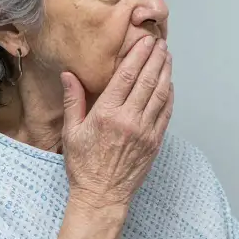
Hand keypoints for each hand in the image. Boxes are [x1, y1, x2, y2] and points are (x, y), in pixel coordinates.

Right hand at [60, 36, 173, 209]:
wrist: (102, 196)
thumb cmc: (83, 166)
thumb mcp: (71, 132)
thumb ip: (73, 101)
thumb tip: (69, 75)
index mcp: (106, 114)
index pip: (126, 76)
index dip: (138, 56)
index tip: (145, 42)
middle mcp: (129, 120)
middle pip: (147, 81)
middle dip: (155, 58)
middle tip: (160, 43)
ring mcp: (145, 131)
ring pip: (160, 94)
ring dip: (166, 73)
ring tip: (167, 57)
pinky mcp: (155, 142)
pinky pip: (166, 113)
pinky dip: (169, 96)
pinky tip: (170, 84)